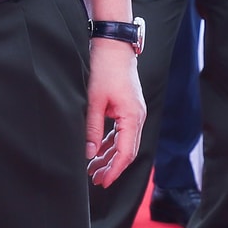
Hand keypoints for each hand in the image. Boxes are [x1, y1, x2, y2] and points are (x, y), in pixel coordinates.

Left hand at [83, 38, 143, 186]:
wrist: (113, 45)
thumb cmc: (104, 68)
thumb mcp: (94, 100)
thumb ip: (93, 128)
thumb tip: (89, 153)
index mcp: (133, 117)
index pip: (126, 153)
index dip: (114, 170)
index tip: (103, 182)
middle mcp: (137, 117)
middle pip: (127, 151)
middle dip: (112, 167)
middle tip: (95, 180)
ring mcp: (133, 113)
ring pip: (124, 143)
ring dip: (109, 157)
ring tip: (93, 169)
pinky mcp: (127, 108)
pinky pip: (121, 133)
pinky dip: (110, 144)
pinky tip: (98, 151)